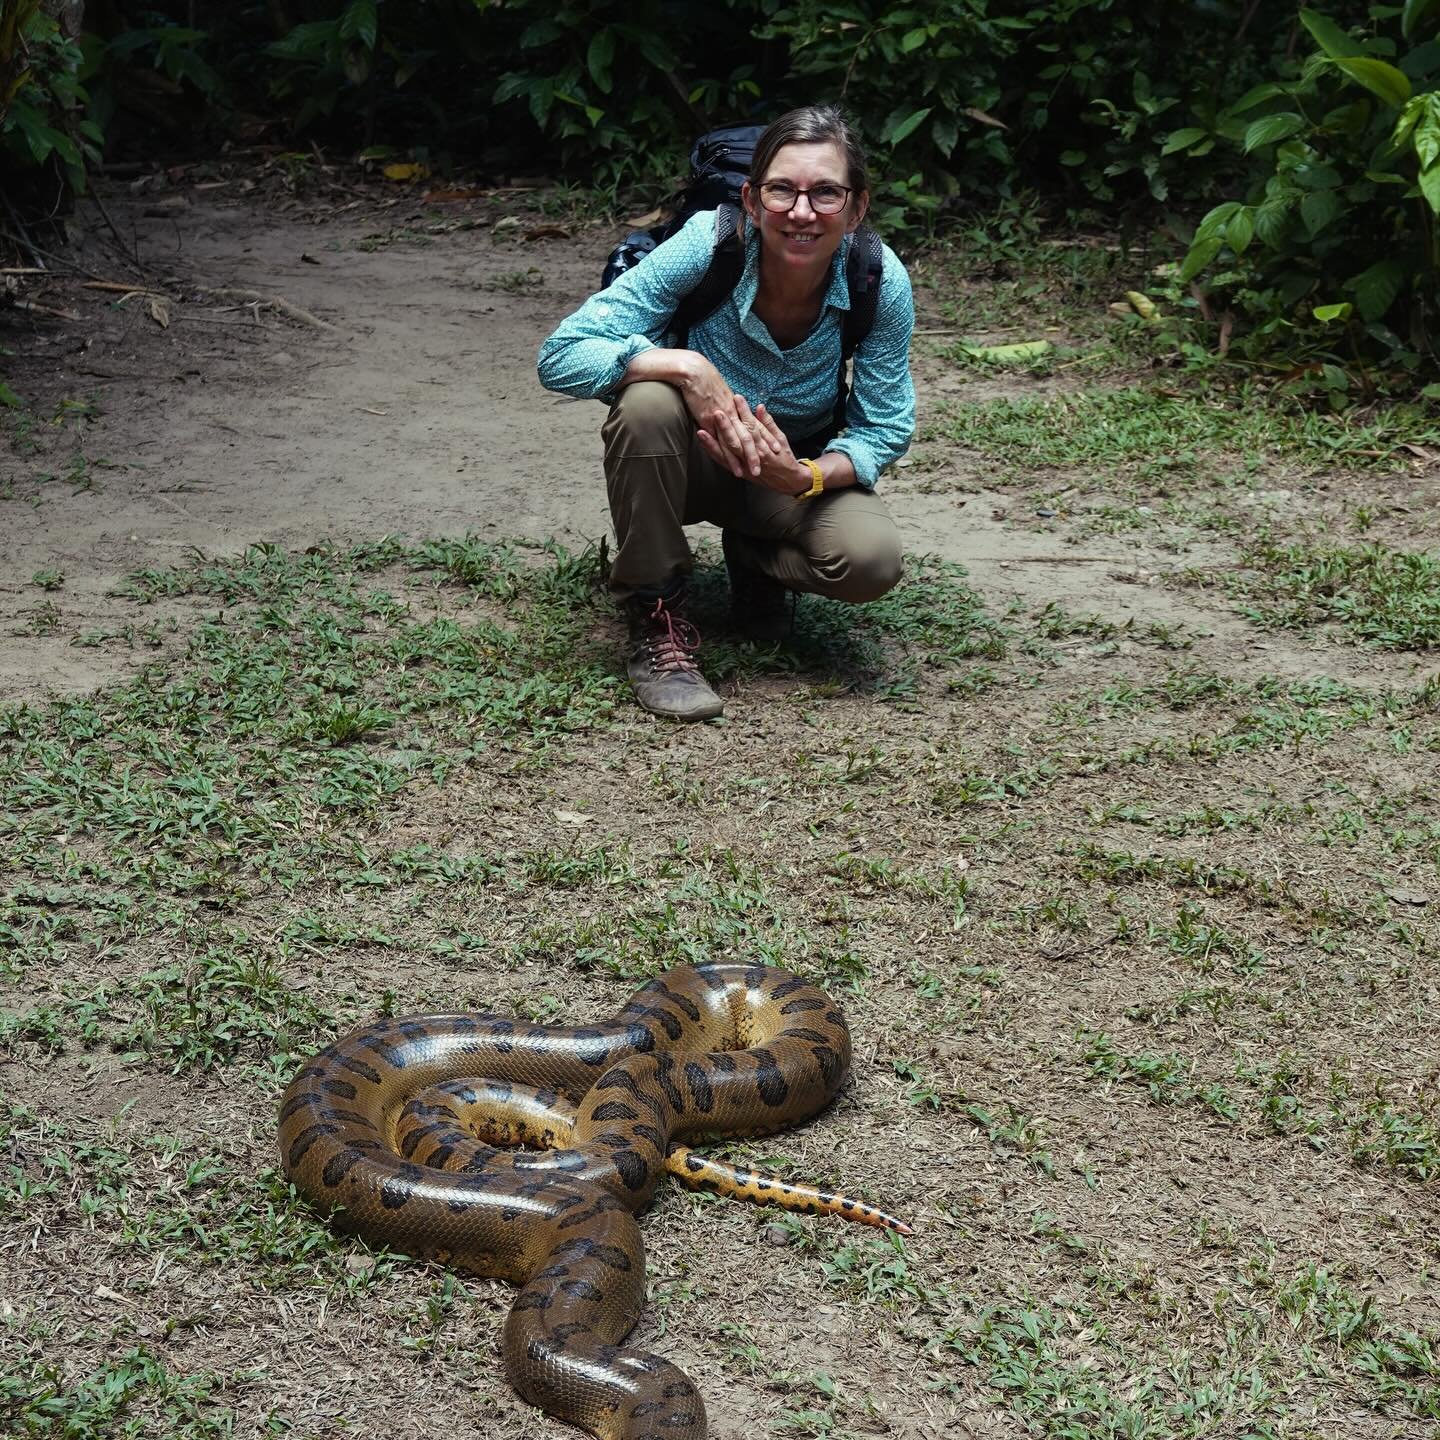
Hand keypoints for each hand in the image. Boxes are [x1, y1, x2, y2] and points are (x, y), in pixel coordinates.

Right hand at [678, 355, 766, 478]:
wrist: (695, 372)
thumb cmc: (705, 380)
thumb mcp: (721, 392)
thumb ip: (728, 404)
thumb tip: (732, 410)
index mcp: (736, 407)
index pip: (754, 426)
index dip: (765, 437)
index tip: (776, 447)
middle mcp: (733, 414)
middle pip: (749, 437)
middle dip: (758, 453)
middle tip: (768, 465)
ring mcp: (722, 419)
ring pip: (739, 442)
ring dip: (747, 459)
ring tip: (754, 472)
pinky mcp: (710, 423)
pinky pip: (722, 444)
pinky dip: (730, 458)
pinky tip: (734, 468)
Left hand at [697, 396, 806, 490]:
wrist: (788, 481)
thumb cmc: (785, 458)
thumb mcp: (781, 438)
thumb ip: (769, 423)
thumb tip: (760, 406)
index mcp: (764, 445)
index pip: (752, 425)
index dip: (744, 411)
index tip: (737, 397)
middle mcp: (754, 455)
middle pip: (738, 439)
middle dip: (726, 426)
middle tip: (717, 411)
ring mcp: (745, 465)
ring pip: (728, 453)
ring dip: (713, 442)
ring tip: (701, 431)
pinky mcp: (740, 472)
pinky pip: (724, 463)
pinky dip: (713, 454)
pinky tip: (702, 445)